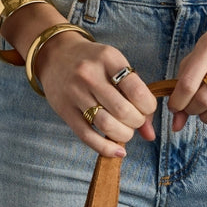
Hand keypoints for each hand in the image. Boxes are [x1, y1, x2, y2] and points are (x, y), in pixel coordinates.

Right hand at [34, 31, 158, 157]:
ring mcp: (75, 93)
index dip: (148, 107)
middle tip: (135, 121)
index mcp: (108, 58)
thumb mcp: (115, 67)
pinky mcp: (65, 111)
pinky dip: (106, 148)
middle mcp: (90, 74)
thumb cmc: (93, 63)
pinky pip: (88, 136)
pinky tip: (118, 151)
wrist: (55, 55)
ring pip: (106, 125)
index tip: (146, 109)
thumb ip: (135, 95)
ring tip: (125, 131)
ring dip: (123, 135)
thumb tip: (151, 134)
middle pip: (123, 111)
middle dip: (136, 122)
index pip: (136, 91)